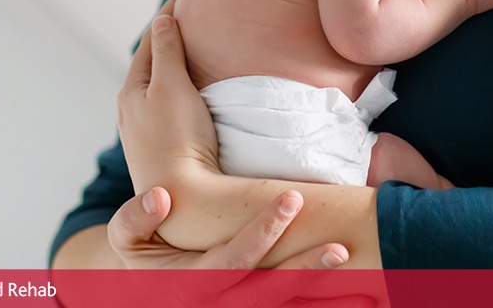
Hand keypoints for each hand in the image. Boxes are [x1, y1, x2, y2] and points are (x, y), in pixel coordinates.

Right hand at [107, 187, 368, 306]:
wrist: (146, 296)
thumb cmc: (144, 258)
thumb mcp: (127, 237)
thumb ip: (136, 218)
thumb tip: (161, 196)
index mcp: (188, 286)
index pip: (232, 260)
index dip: (262, 232)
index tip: (291, 199)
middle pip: (267, 295)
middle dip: (304, 271)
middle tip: (340, 247)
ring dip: (324, 303)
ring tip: (364, 288)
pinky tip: (359, 303)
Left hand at [117, 0, 219, 193]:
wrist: (183, 199)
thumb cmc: (177, 139)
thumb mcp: (171, 87)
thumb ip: (166, 51)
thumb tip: (162, 19)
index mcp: (132, 89)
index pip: (152, 38)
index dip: (169, 11)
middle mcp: (133, 108)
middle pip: (154, 59)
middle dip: (170, 33)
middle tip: (193, 9)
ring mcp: (148, 127)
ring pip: (163, 81)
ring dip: (177, 58)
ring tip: (198, 41)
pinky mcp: (165, 143)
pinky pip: (172, 99)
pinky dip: (183, 81)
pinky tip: (199, 84)